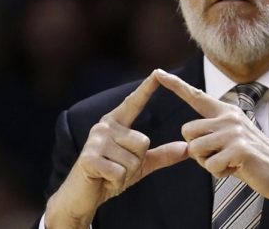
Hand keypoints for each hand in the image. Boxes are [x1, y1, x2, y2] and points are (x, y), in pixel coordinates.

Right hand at [45, 70, 188, 228]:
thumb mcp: (139, 165)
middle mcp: (105, 126)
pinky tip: (103, 179)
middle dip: (136, 162)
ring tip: (109, 173)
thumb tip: (186, 149)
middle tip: (118, 168)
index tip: (157, 71)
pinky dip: (116, 181)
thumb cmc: (109, 176)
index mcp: (116, 124)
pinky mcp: (89, 157)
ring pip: (132, 159)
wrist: (82, 197)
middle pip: (143, 142)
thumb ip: (162, 155)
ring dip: (125, 174)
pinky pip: (120, 171)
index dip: (146, 88)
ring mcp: (96, 140)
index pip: (134, 103)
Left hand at [154, 69, 268, 221]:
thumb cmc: (252, 160)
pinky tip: (237, 169)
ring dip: (208, 163)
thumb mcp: (230, 141)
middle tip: (219, 156)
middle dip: (197, 150)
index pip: (196, 96)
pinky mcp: (239, 149)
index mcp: (226, 112)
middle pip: (187, 131)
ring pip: (196, 150)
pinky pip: (210, 165)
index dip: (176, 85)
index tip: (158, 73)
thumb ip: (211, 136)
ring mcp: (235, 132)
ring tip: (229, 162)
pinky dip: (219, 173)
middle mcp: (229, 117)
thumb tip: (188, 146)